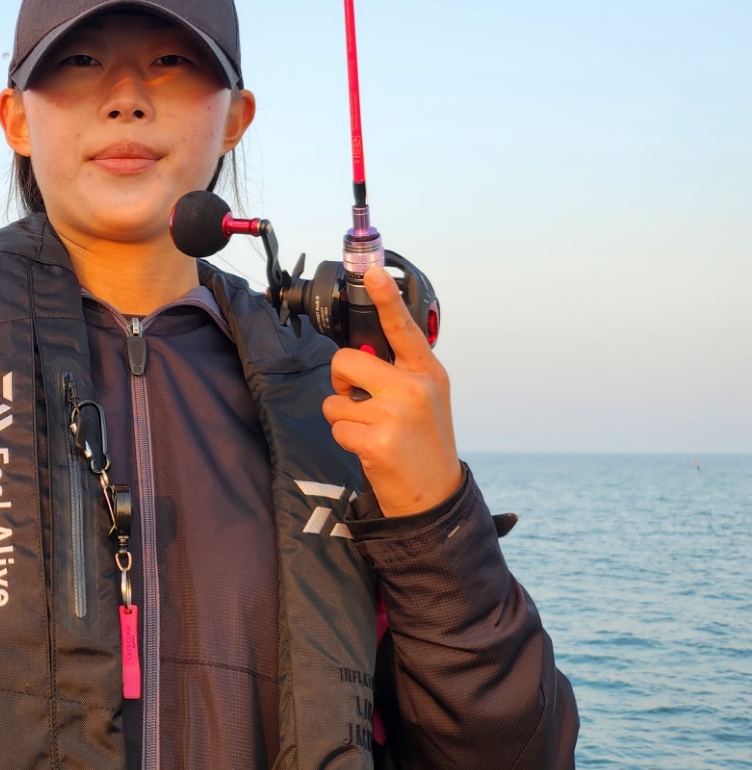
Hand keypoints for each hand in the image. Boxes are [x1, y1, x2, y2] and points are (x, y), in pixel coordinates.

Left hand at [322, 265, 461, 516]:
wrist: (434, 497)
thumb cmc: (422, 443)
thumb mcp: (424, 400)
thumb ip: (396, 374)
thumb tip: (354, 359)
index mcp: (428, 372)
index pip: (403, 328)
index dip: (386, 298)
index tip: (373, 272)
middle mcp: (415, 387)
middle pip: (347, 360)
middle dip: (340, 380)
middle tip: (358, 400)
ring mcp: (396, 413)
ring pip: (335, 398)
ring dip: (344, 417)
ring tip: (373, 432)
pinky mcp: (377, 440)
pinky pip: (337, 426)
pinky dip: (345, 440)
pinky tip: (370, 450)